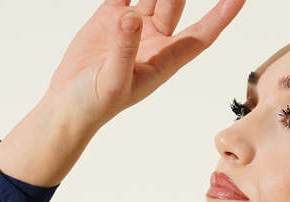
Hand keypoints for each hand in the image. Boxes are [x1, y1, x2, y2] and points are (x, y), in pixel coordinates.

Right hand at [45, 0, 246, 135]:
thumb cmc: (96, 104)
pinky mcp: (111, 16)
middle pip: (175, 4)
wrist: (68, 104)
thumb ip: (125, 50)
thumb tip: (132, 16)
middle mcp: (155, 40)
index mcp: (165, 60)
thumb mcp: (114, 82)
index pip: (201, 35)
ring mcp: (134, 26)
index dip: (221, 15)